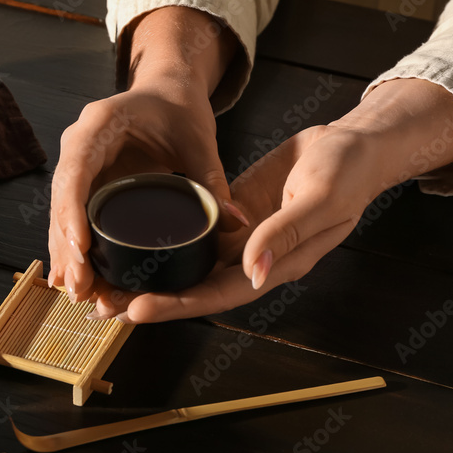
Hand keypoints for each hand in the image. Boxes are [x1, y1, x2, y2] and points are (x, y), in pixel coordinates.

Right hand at [47, 6, 241, 304]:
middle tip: (80, 287)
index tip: (80, 248)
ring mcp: (78, 167)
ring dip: (66, 254)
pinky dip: (73, 249)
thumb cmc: (179, 109)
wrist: (166, 92)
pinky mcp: (85, 185)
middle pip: (63, 200)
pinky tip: (76, 281)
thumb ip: (211, 180)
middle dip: (67, 246)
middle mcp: (78, 145)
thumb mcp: (198, 141)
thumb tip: (234, 223)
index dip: (72, 211)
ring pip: (62, 214)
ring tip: (77, 293)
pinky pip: (72, 218)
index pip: (76, 171)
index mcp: (99, 125)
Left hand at [88, 78, 452, 322]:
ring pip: (184, 266)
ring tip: (100, 285)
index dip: (177, 305)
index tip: (136, 309)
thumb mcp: (320, 197)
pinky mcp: (227, 218)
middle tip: (100, 307)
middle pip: (192, 289)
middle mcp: (250, 260)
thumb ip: (285, 235)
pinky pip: (187, 235)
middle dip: (147, 300)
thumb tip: (250, 270)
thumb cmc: (347, 170)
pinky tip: (125, 243)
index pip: (217, 294)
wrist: (352, 143)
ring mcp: (237, 240)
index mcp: (274, 265)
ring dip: (145, 276)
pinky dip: (157, 242)